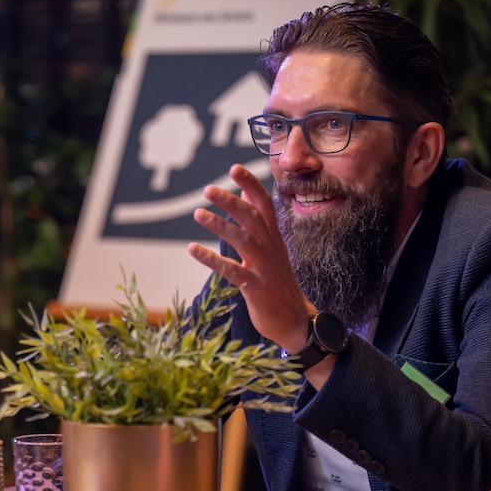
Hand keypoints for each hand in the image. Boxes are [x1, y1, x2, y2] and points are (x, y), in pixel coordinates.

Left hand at [188, 164, 313, 353]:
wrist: (297, 322)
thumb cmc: (278, 283)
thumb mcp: (272, 249)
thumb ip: (258, 222)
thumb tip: (243, 193)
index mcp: (274, 238)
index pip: (264, 204)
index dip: (250, 185)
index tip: (234, 167)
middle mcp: (270, 249)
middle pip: (252, 218)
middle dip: (231, 202)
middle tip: (208, 189)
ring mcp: (264, 268)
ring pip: (242, 240)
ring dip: (219, 225)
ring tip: (197, 213)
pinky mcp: (255, 288)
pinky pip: (232, 270)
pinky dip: (212, 259)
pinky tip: (193, 249)